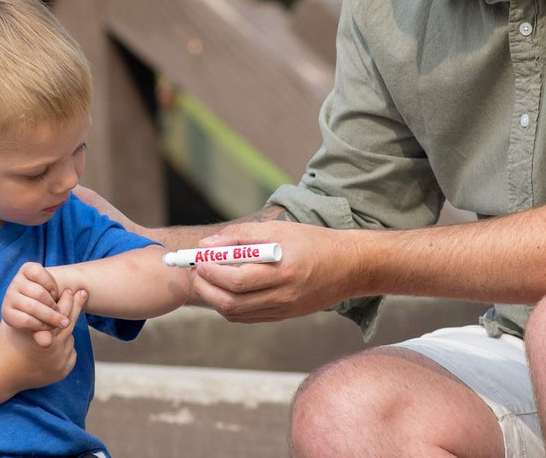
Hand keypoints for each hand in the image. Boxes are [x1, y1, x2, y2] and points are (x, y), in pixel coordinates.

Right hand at [0, 287, 87, 392]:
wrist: (4, 376)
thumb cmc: (8, 344)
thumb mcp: (15, 324)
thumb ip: (29, 309)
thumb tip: (43, 288)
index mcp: (43, 335)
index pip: (63, 313)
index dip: (67, 300)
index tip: (70, 289)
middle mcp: (54, 349)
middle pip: (70, 322)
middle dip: (75, 306)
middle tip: (81, 293)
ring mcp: (60, 361)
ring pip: (70, 337)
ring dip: (68, 327)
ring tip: (71, 312)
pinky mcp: (64, 370)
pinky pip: (70, 351)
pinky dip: (66, 344)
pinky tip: (62, 336)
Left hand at [2, 262, 70, 347]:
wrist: (38, 294)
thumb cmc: (38, 315)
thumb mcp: (39, 326)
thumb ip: (42, 334)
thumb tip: (47, 343)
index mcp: (8, 313)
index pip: (25, 321)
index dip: (43, 326)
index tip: (56, 329)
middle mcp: (8, 296)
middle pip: (33, 307)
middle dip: (52, 315)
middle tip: (64, 321)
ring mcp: (16, 281)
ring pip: (39, 293)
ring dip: (52, 302)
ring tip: (58, 307)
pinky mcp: (26, 268)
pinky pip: (41, 275)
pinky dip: (51, 284)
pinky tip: (54, 292)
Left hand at [191, 221, 357, 322]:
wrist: (349, 266)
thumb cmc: (312, 241)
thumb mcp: (279, 228)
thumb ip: (242, 236)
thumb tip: (207, 243)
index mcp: (283, 271)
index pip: (236, 280)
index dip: (211, 271)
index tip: (198, 258)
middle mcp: (283, 296)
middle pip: (232, 302)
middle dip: (206, 288)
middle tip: (196, 271)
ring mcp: (284, 310)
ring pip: (237, 313)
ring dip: (215, 299)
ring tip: (206, 279)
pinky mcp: (284, 316)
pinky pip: (249, 317)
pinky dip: (231, 306)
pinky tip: (225, 289)